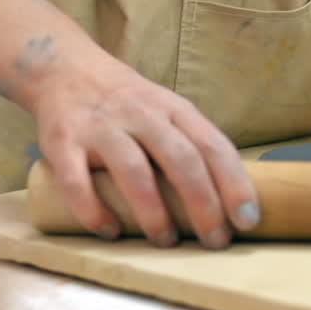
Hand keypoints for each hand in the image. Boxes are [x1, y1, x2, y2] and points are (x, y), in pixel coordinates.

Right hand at [26, 51, 259, 248]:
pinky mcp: (63, 141)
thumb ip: (193, 144)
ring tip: (165, 241)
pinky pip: (77, 181)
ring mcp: (101, 127)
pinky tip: (109, 231)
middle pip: (182, 160)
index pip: (214, 146)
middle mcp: (141, 115)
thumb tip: (231, 199)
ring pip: (134, 172)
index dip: (235, 185)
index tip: (248, 221)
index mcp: (174, 109)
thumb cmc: (128, 104)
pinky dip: (94, 211)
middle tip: (214, 241)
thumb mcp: (168, 110)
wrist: (64, 68)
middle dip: (203, 205)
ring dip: (154, 214)